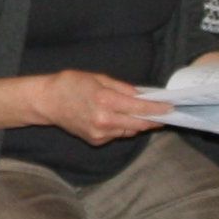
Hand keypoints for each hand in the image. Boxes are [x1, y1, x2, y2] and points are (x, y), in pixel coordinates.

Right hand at [18, 68, 171, 144]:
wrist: (47, 102)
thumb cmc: (70, 84)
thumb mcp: (98, 78)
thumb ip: (123, 88)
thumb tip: (142, 95)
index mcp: (105, 100)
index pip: (140, 107)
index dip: (158, 109)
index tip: (171, 108)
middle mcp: (104, 120)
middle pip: (139, 124)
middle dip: (153, 119)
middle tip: (164, 114)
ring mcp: (99, 133)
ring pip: (129, 131)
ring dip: (138, 123)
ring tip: (142, 114)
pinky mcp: (95, 140)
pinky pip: (117, 134)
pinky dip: (122, 127)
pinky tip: (117, 118)